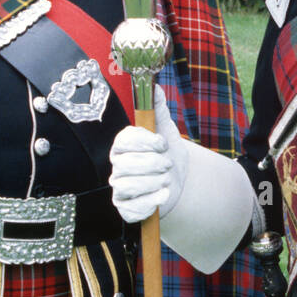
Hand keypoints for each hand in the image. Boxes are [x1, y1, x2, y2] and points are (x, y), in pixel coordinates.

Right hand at [109, 87, 189, 222]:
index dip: (145, 143)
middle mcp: (117, 166)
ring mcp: (119, 188)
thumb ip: (159, 109)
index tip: (162, 144)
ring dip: (154, 183)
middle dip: (153, 164)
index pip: (124, 141)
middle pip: (126, 165)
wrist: (179, 180)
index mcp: (123, 144)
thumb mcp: (166, 129)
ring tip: (165, 180)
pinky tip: (163, 195)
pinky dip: (152, 202)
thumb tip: (155, 87)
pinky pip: (132, 208)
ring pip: (129, 186)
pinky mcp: (125, 209)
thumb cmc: (167, 153)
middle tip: (167, 164)